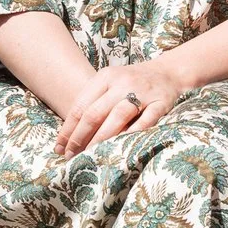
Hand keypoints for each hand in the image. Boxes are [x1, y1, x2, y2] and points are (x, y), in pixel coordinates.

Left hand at [56, 56, 191, 154]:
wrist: (167, 72)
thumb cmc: (132, 83)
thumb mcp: (110, 83)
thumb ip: (93, 102)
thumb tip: (69, 134)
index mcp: (105, 77)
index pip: (81, 105)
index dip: (68, 129)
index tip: (60, 147)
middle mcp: (122, 83)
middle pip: (95, 113)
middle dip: (80, 137)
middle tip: (71, 155)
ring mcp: (142, 92)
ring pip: (118, 117)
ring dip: (101, 138)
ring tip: (90, 154)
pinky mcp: (161, 103)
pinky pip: (146, 121)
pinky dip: (133, 134)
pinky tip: (121, 147)